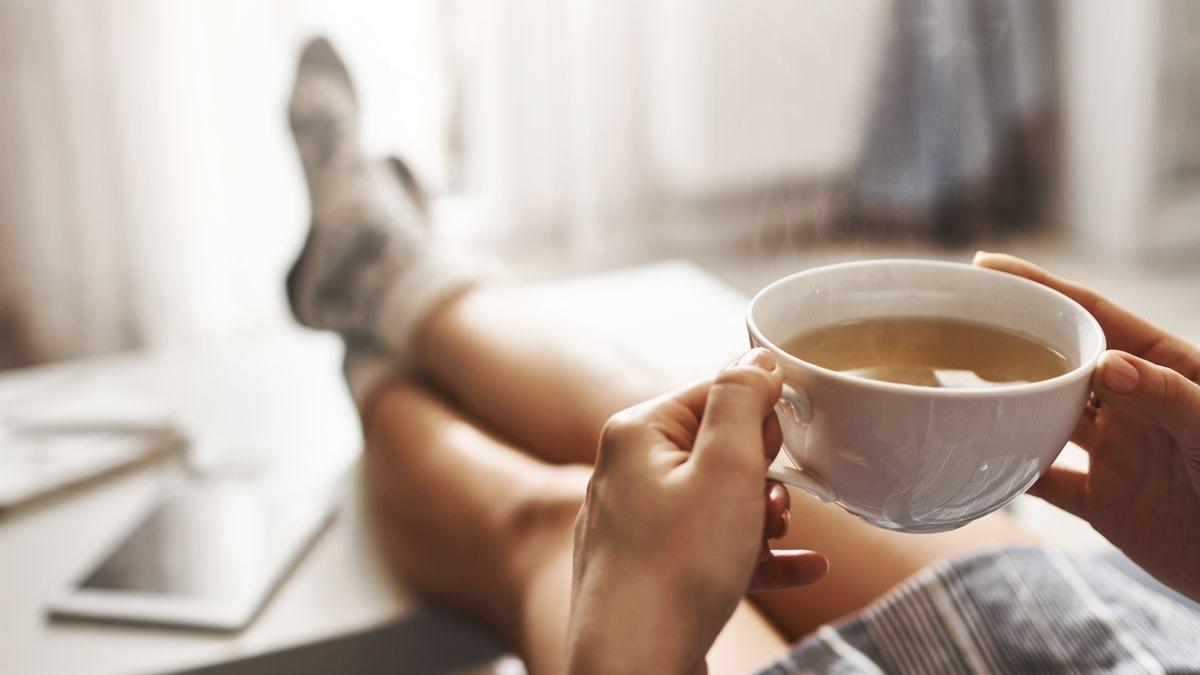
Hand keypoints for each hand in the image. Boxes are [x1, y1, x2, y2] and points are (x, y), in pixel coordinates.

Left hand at [566, 349, 827, 674]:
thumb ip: (742, 402)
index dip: (760, 419)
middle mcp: (627, 471)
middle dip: (761, 474)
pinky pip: (710, 548)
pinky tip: (805, 570)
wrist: (633, 665)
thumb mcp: (725, 469)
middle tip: (774, 504)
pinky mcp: (649, 570)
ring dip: (761, 517)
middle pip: (717, 448)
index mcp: (637, 433)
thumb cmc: (676, 568)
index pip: (713, 393)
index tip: (783, 450)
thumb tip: (757, 357)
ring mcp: (635, 524)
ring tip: (779, 537)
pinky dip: (754, 556)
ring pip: (717, 501)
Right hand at [976, 252, 1199, 600]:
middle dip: (1012, 341)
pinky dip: (1009, 473)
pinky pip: (1045, 481)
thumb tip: (1103, 365)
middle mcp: (1133, 403)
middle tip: (958, 325)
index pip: (1094, 315)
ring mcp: (1116, 451)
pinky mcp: (1104, 501)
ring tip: (955, 383)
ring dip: (1005, 402)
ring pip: (1045, 416)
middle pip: (1060, 361)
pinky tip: (972, 462)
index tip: (990, 268)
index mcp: (1163, 368)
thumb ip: (1166, 395)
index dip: (1042, 288)